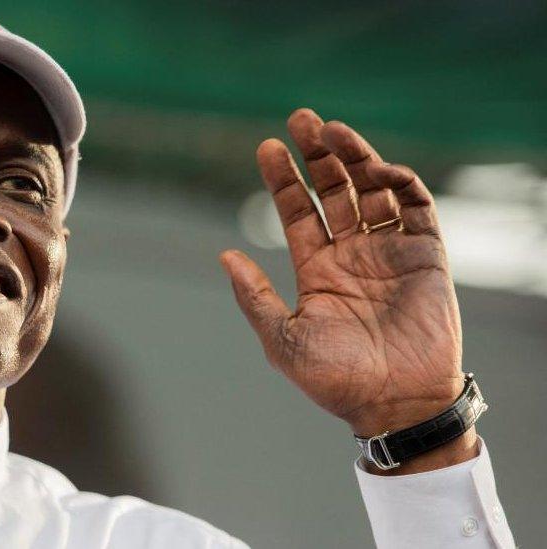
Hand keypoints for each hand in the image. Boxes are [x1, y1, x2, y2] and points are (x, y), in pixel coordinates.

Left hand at [220, 109, 477, 472]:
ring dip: (355, 157)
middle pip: (333, 190)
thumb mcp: (281, 338)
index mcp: (317, 269)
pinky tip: (376, 168)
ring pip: (371, 190)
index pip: (297, 212)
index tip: (267, 147)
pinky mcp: (426, 255)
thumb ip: (253, 296)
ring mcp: (389, 251)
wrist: (394, 404)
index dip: (282, 179)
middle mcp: (351, 254)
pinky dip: (398, 183)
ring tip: (332, 130)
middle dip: (317, 155)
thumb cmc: (334, 379)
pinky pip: (415, 208)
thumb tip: (223, 254)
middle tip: (301, 118)